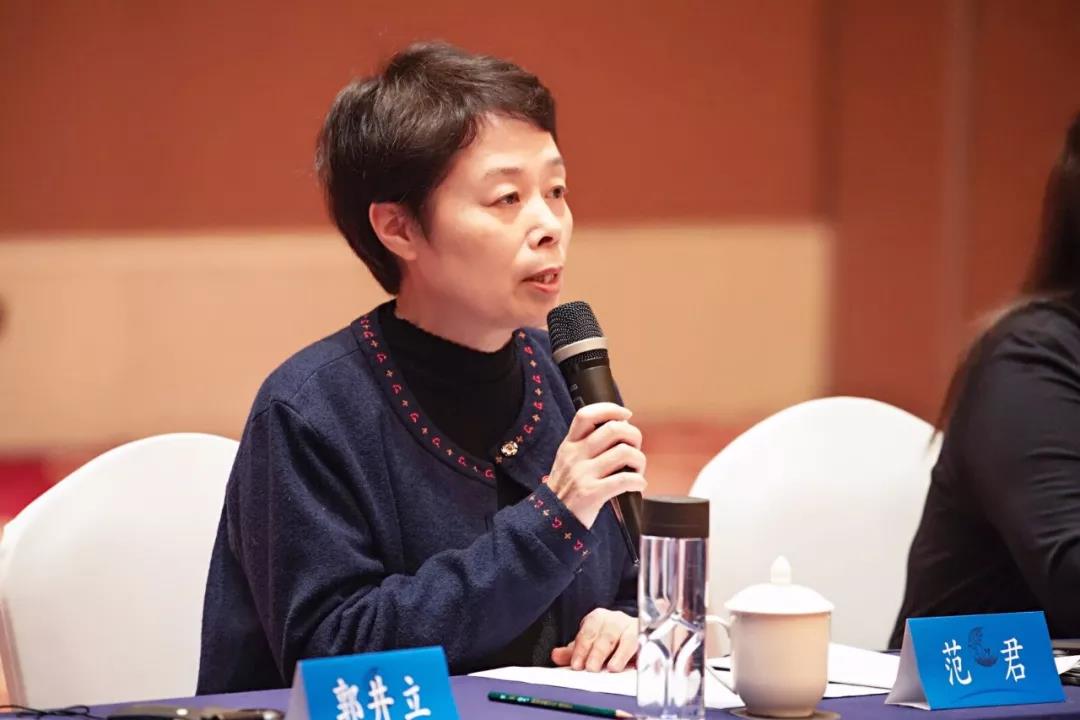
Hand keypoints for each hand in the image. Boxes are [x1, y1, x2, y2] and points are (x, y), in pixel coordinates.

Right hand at [546, 402, 646, 527]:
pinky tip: (638, 486)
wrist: (550, 522)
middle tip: (635, 449)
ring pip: (624, 453)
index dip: (610, 409)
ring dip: (639, 461)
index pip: (587, 415)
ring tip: (637, 471)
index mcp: (569, 445)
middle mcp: (575, 456)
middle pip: (614, 429)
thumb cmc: (567, 490)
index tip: (626, 415)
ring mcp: (582, 475)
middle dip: (634, 436)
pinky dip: (639, 482)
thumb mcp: (568, 461)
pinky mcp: (591, 494)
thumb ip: (588, 445)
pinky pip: (624, 480)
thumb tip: (622, 429)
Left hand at [551, 609, 637, 671]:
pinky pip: (641, 644)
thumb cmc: (608, 640)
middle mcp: (614, 619)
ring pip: (625, 638)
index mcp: (597, 618)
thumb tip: (555, 655)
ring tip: (611, 668)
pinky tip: (631, 664)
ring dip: (618, 655)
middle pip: (606, 634)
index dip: (581, 648)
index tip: (577, 664)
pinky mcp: (645, 637)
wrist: (632, 634)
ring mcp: (631, 627)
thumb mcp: (588, 645)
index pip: (588, 631)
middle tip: (591, 668)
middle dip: (597, 652)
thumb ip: (572, 652)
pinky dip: (635, 654)